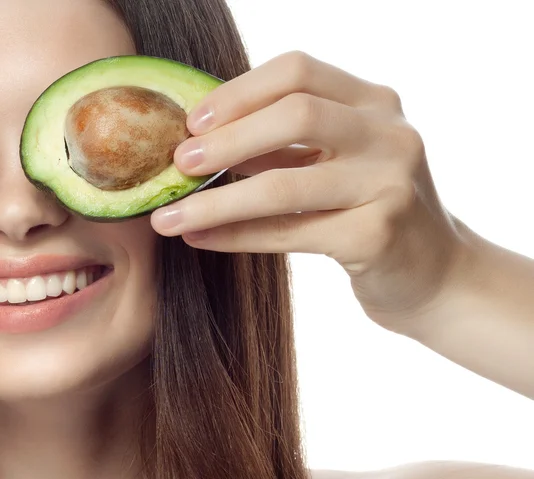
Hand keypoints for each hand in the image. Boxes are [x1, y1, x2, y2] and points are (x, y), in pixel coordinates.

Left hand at [150, 50, 463, 333]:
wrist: (434, 275)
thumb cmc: (373, 215)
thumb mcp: (339, 167)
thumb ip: (287, 148)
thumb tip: (205, 142)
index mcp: (376, 104)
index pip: (298, 73)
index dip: (238, 93)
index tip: (192, 123)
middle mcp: (390, 135)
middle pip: (296, 115)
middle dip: (227, 140)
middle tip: (178, 166)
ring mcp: (390, 184)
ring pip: (285, 184)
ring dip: (217, 201)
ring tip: (169, 217)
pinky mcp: (378, 235)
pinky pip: (290, 232)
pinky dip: (238, 237)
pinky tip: (201, 240)